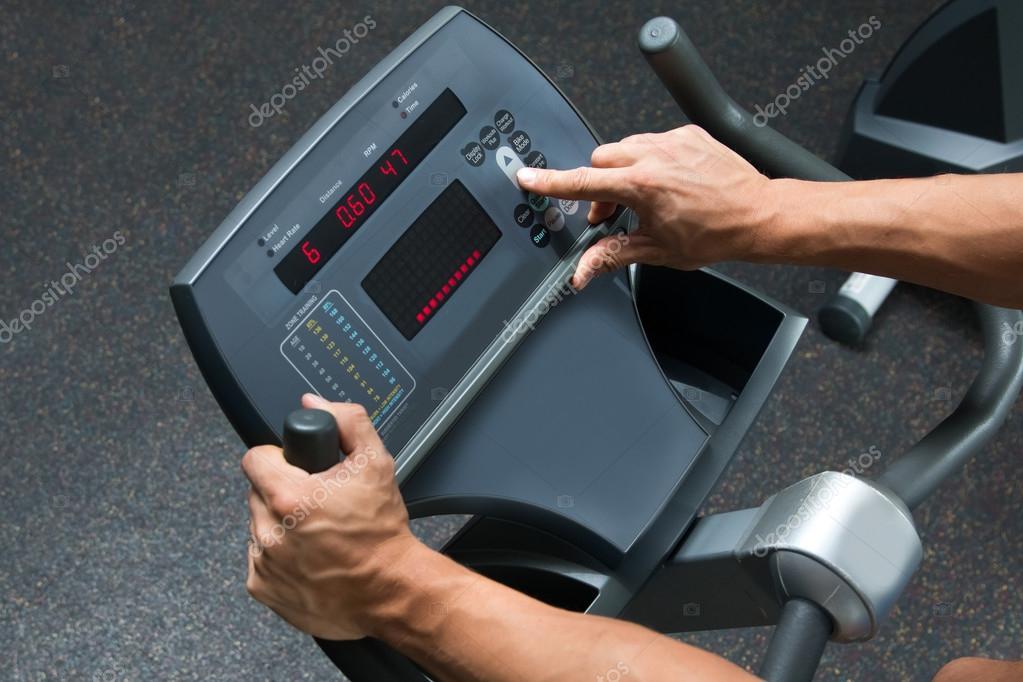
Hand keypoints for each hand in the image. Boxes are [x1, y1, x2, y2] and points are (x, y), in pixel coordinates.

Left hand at [242, 393, 420, 639]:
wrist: (391, 589)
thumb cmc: (382, 533)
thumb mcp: (376, 464)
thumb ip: (347, 422)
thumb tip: (315, 404)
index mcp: (289, 496)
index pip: (255, 458)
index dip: (278, 458)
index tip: (296, 469)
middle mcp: (270, 531)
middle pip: (258, 493)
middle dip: (282, 492)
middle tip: (315, 503)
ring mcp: (264, 563)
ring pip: (258, 526)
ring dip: (280, 525)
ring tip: (316, 533)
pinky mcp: (263, 588)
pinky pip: (261, 561)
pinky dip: (280, 557)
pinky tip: (311, 557)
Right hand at [515, 125, 772, 288]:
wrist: (757, 214)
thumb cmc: (715, 233)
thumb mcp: (656, 250)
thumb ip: (611, 256)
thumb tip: (582, 272)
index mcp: (642, 186)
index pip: (582, 182)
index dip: (550, 182)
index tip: (528, 177)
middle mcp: (655, 156)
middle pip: (600, 160)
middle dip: (599, 185)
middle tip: (611, 214)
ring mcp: (672, 141)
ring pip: (625, 148)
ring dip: (623, 172)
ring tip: (640, 200)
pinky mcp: (688, 134)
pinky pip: (653, 141)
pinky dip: (650, 160)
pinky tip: (665, 183)